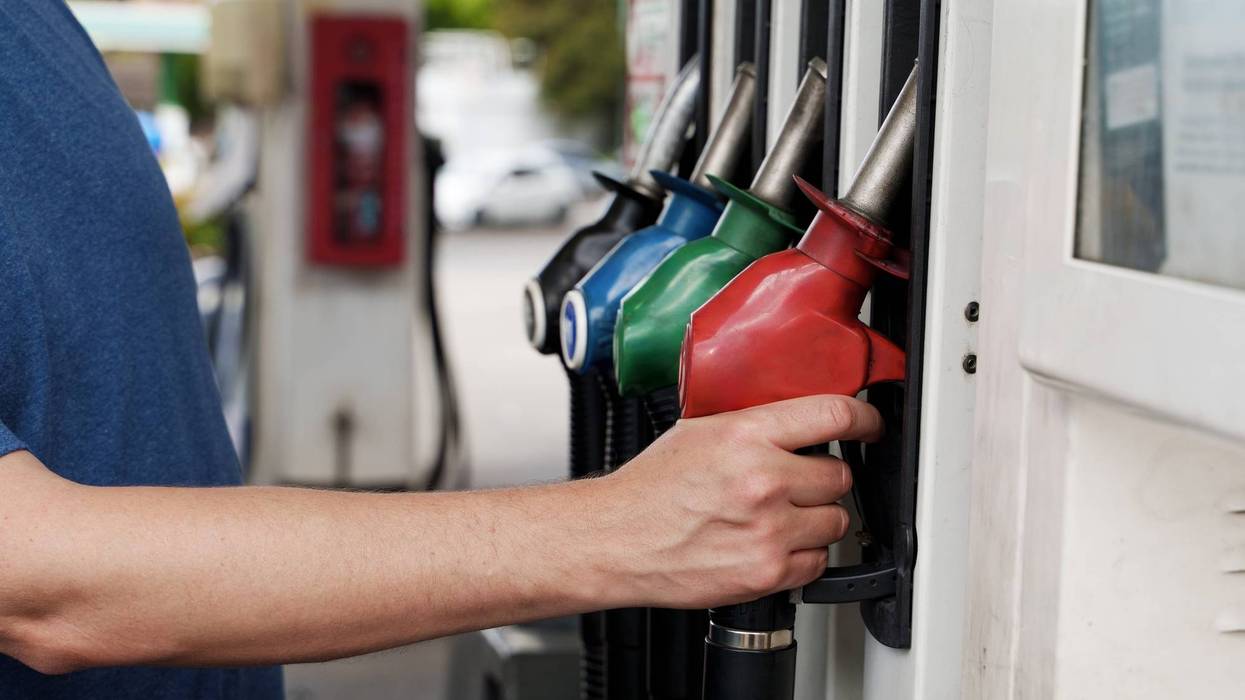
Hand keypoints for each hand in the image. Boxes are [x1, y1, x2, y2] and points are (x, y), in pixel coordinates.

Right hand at [598, 394, 882, 608]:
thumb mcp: (699, 431)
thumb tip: (797, 421)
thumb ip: (754, 425)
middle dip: (821, 479)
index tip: (869, 427)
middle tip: (793, 483)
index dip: (863, 421)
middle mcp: (764, 480)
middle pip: (840, 476)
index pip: (835, 416)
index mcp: (748, 435)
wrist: (616, 540)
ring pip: (836, 521)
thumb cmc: (649, 489)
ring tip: (777, 517)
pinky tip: (769, 543)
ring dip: (815, 518)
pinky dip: (801, 556)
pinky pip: (817, 562)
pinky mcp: (767, 572)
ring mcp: (770, 530)